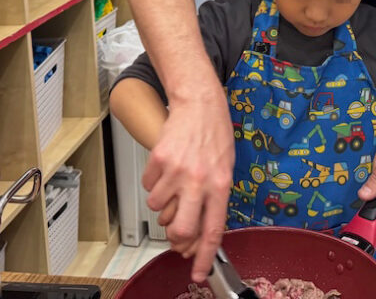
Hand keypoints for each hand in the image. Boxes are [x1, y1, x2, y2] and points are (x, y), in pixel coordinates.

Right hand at [142, 86, 233, 281]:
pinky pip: (149, 186)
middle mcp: (198, 181)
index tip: (199, 273)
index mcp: (220, 185)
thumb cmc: (214, 134)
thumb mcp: (226, 168)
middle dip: (175, 237)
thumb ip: (214, 199)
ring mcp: (176, 171)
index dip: (205, 257)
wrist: (198, 102)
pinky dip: (154, 183)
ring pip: (158, 207)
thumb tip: (200, 229)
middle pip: (179, 229)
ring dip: (163, 202)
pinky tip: (167, 168)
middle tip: (175, 231)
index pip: (212, 230)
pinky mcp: (158, 161)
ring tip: (175, 183)